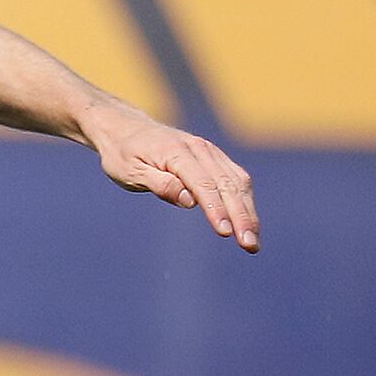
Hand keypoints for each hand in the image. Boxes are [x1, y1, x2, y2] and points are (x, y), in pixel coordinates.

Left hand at [87, 110, 260, 252]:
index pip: (203, 184)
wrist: (125, 129)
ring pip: (237, 182)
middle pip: (227, 185)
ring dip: (248, 212)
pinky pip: (235, 178)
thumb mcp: (130, 172)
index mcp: (176, 153)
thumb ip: (160, 184)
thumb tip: (190, 201)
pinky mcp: (213, 157)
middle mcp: (199, 149)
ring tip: (253, 242)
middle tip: (250, 246)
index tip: (225, 232)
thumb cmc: (122, 154)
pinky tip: (248, 222)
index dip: (216, 209)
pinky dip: (245, 200)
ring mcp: (209, 151)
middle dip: (242, 216)